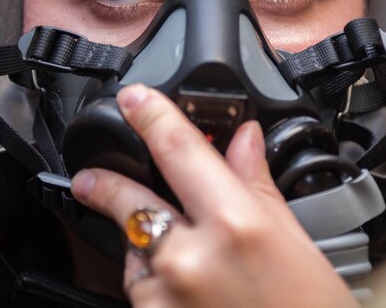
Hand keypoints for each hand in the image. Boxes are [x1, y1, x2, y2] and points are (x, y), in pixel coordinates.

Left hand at [71, 84, 356, 306]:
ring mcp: (165, 295)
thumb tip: (245, 141)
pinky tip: (188, 291)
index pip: (178, 149)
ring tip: (187, 263)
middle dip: (104, 183)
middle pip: (130, 199)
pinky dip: (155, 281)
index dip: (151, 114)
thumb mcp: (296, 244)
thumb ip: (258, 188)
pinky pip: (142, 288)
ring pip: (137, 249)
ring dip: (147, 244)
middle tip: (90, 178)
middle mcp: (190, 257)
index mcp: (235, 225)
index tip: (133, 98)